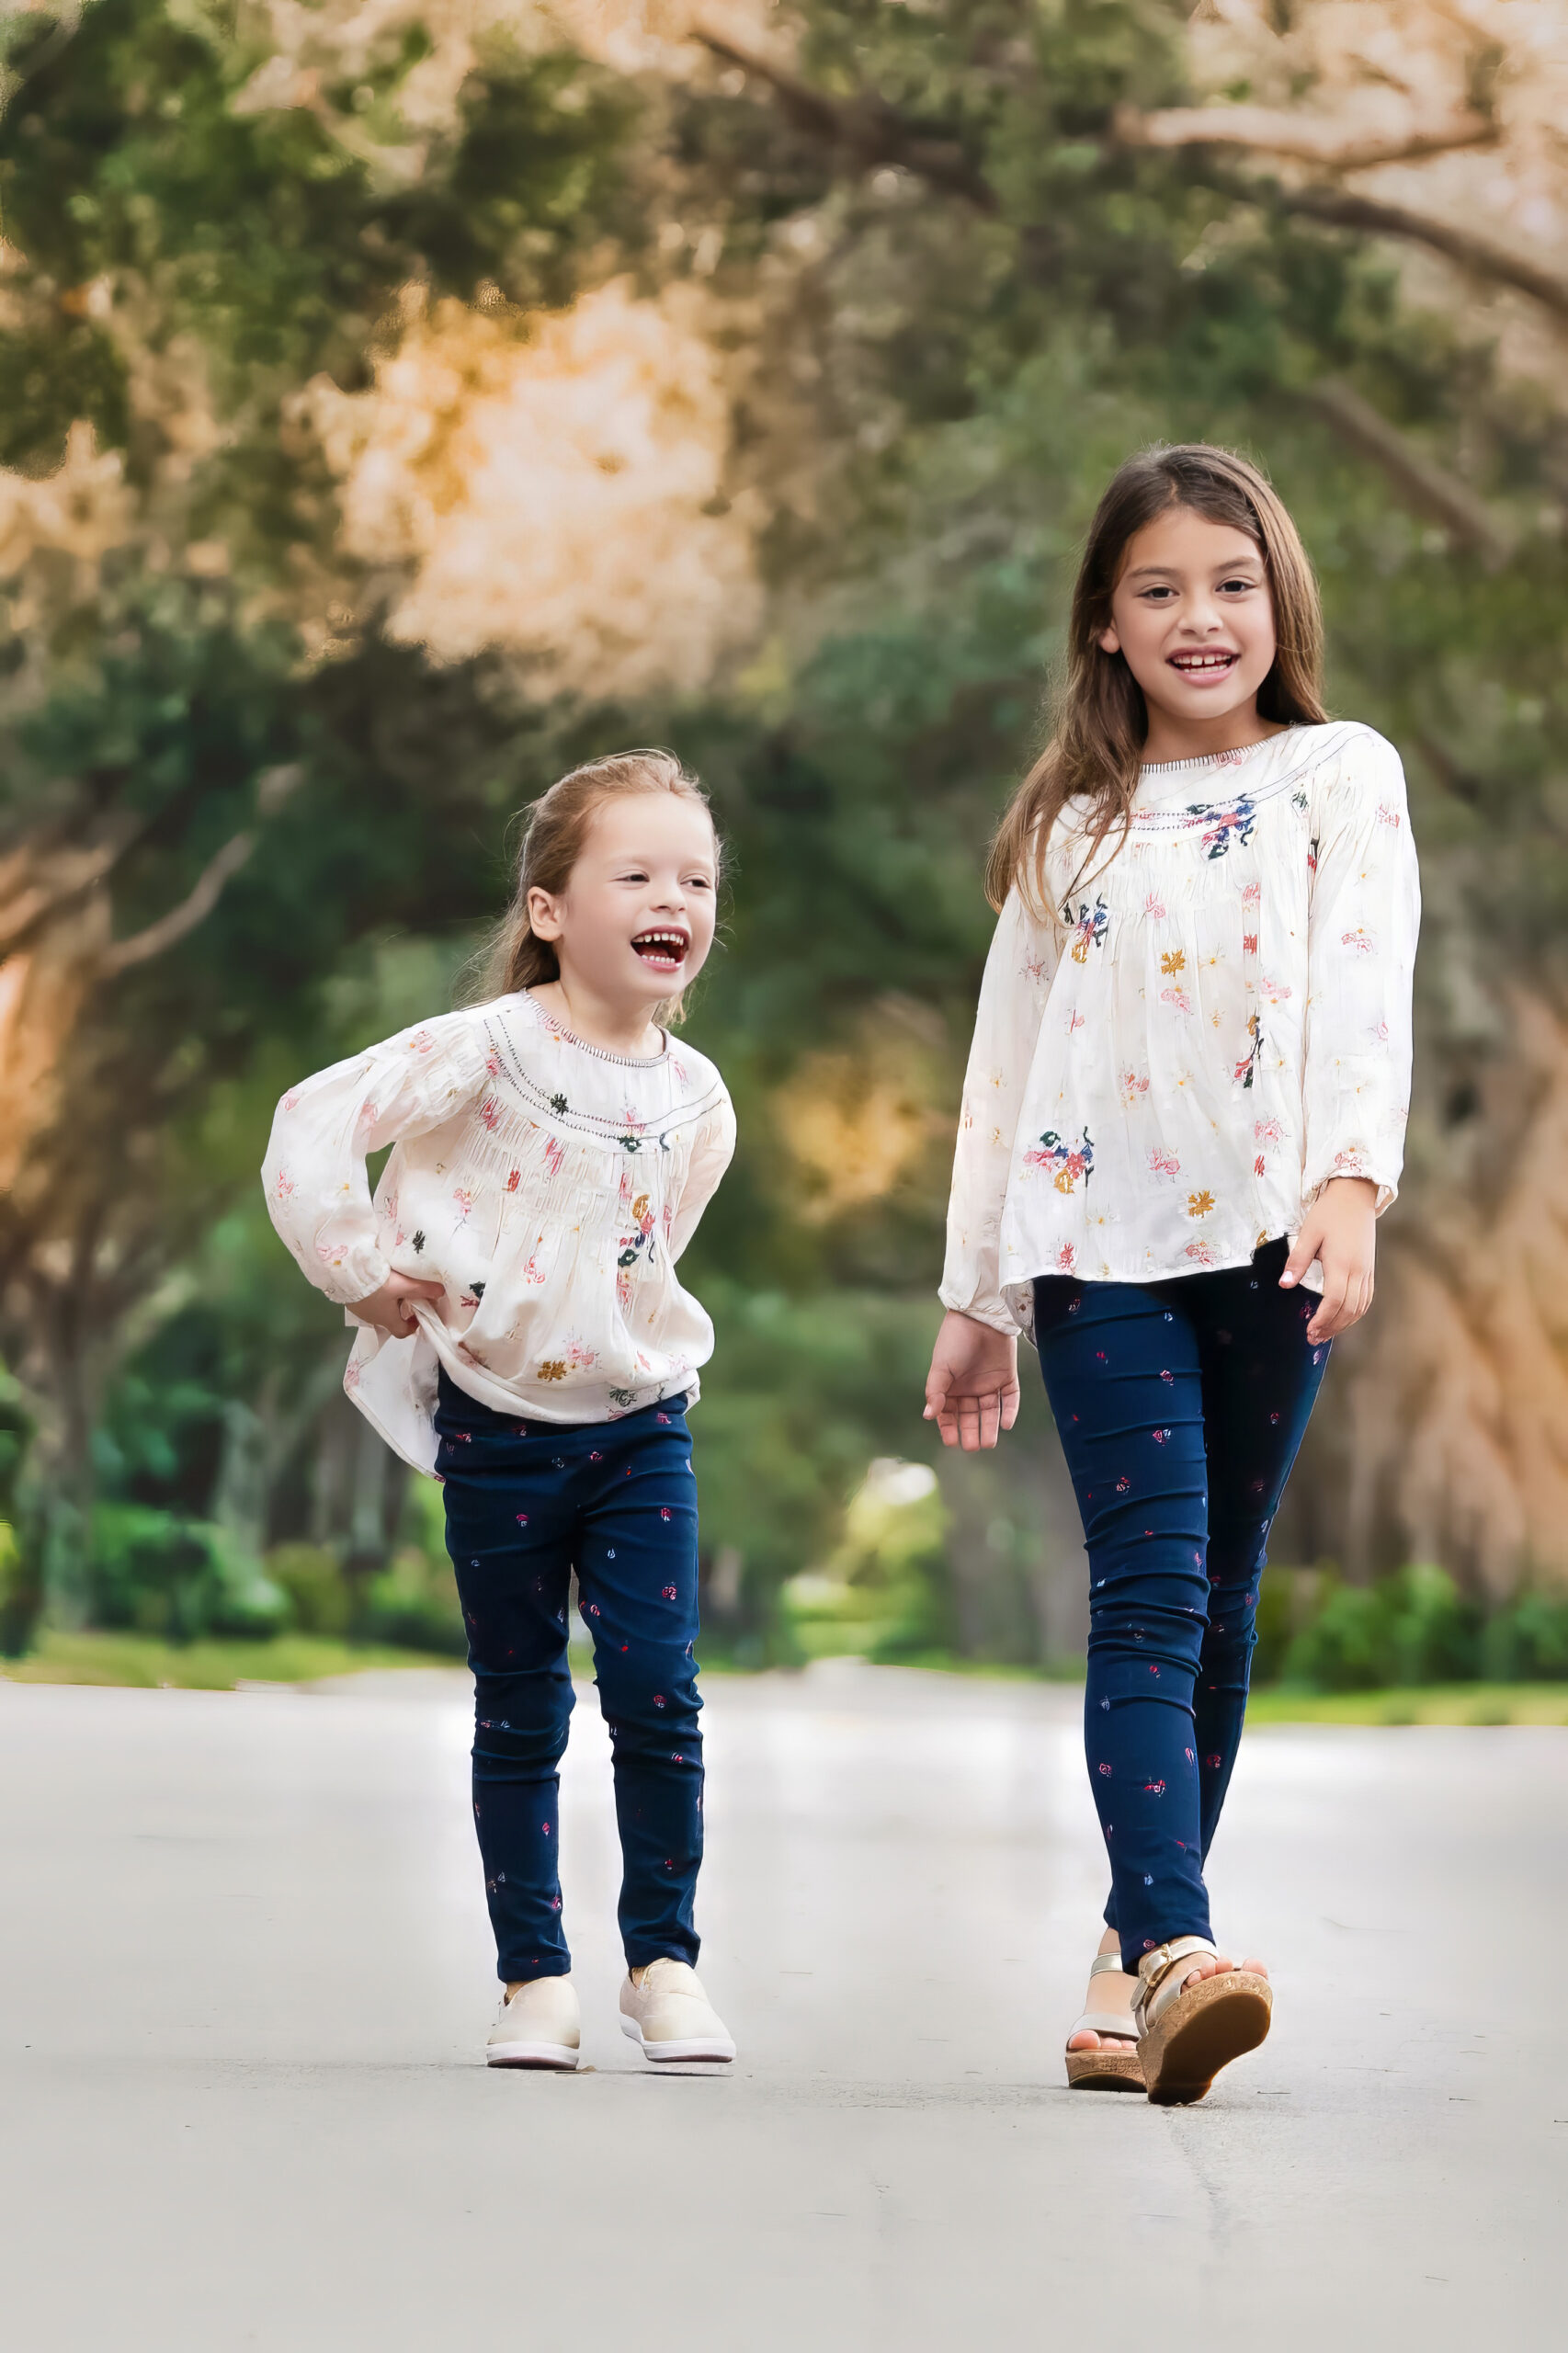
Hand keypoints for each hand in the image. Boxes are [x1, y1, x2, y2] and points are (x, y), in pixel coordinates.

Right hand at [347, 1274, 445, 1338]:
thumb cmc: (376, 1284)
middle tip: (408, 1294)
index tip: (419, 1314)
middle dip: (402, 1310)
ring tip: (393, 1285)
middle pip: (391, 1320)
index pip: (402, 1332)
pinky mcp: (351, 1300)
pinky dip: (375, 1295)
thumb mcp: (403, 1285)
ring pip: (378, 1310)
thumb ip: (423, 1289)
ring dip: (388, 1302)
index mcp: (387, 1319)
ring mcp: (360, 1310)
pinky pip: (367, 1302)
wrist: (346, 1275)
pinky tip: (376, 1282)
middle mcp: (373, 1319)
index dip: (413, 1326)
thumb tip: (441, 1292)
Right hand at [924, 1310, 1019, 1449]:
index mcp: (950, 1388)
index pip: (949, 1415)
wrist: (979, 1317)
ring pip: (990, 1412)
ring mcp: (989, 1384)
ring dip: (989, 1428)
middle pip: (971, 1417)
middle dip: (971, 1432)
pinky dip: (1009, 1412)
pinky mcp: (1007, 1378)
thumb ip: (935, 1392)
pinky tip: (1005, 1424)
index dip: (949, 1429)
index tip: (951, 1442)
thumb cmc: (954, 1341)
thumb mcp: (940, 1368)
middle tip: (973, 1446)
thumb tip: (927, 1416)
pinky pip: (1010, 1399)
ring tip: (988, 1443)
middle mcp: (969, 1389)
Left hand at [1279, 1176, 1376, 1342]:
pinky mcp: (1371, 1269)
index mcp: (1341, 1263)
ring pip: (1360, 1307)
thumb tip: (1285, 1284)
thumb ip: (1297, 1261)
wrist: (1355, 1196)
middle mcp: (1358, 1271)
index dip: (1322, 1319)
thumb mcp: (1308, 1233)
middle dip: (1331, 1327)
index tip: (1309, 1330)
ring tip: (1326, 1333)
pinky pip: (1367, 1298)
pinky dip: (1356, 1313)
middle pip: (1348, 1309)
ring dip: (1344, 1324)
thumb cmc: (1329, 1213)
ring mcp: (1367, 1271)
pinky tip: (1343, 1318)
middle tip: (1313, 1338)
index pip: (1333, 1301)